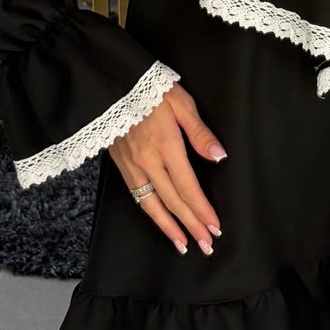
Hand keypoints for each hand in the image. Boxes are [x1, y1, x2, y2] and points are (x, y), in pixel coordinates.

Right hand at [109, 85, 223, 256]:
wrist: (111, 85)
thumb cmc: (149, 89)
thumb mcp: (181, 103)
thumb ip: (200, 133)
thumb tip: (219, 156)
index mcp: (166, 146)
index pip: (188, 187)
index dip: (202, 210)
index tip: (214, 227)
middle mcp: (148, 162)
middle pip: (173, 202)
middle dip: (191, 226)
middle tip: (207, 245)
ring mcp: (132, 166)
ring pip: (152, 205)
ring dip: (170, 228)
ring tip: (184, 245)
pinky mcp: (121, 166)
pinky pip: (138, 197)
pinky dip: (151, 214)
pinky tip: (160, 222)